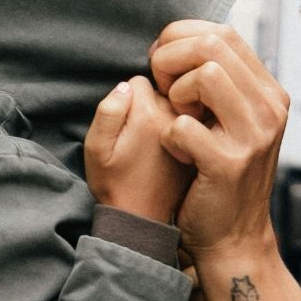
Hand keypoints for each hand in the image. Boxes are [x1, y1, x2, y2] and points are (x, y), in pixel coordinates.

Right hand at [85, 75, 193, 222]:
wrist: (143, 219)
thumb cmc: (114, 183)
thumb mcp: (96, 149)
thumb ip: (108, 111)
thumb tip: (126, 85)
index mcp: (148, 113)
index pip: (139, 81)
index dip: (127, 100)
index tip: (125, 125)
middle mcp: (175, 116)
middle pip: (163, 88)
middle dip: (149, 103)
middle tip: (140, 136)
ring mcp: (194, 129)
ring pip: (179, 103)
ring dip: (168, 115)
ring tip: (155, 145)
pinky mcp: (204, 142)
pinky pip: (192, 120)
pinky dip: (184, 128)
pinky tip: (173, 149)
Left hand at [149, 21, 289, 264]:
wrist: (233, 237)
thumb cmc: (219, 174)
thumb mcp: (233, 121)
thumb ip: (221, 83)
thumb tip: (183, 39)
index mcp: (270, 93)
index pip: (224, 32)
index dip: (181, 37)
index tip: (163, 64)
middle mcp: (270, 109)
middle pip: (213, 44)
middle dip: (171, 58)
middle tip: (162, 88)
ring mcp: (254, 136)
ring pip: (205, 74)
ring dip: (175, 94)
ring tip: (176, 117)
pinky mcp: (229, 164)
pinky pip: (183, 125)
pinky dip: (169, 136)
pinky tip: (178, 152)